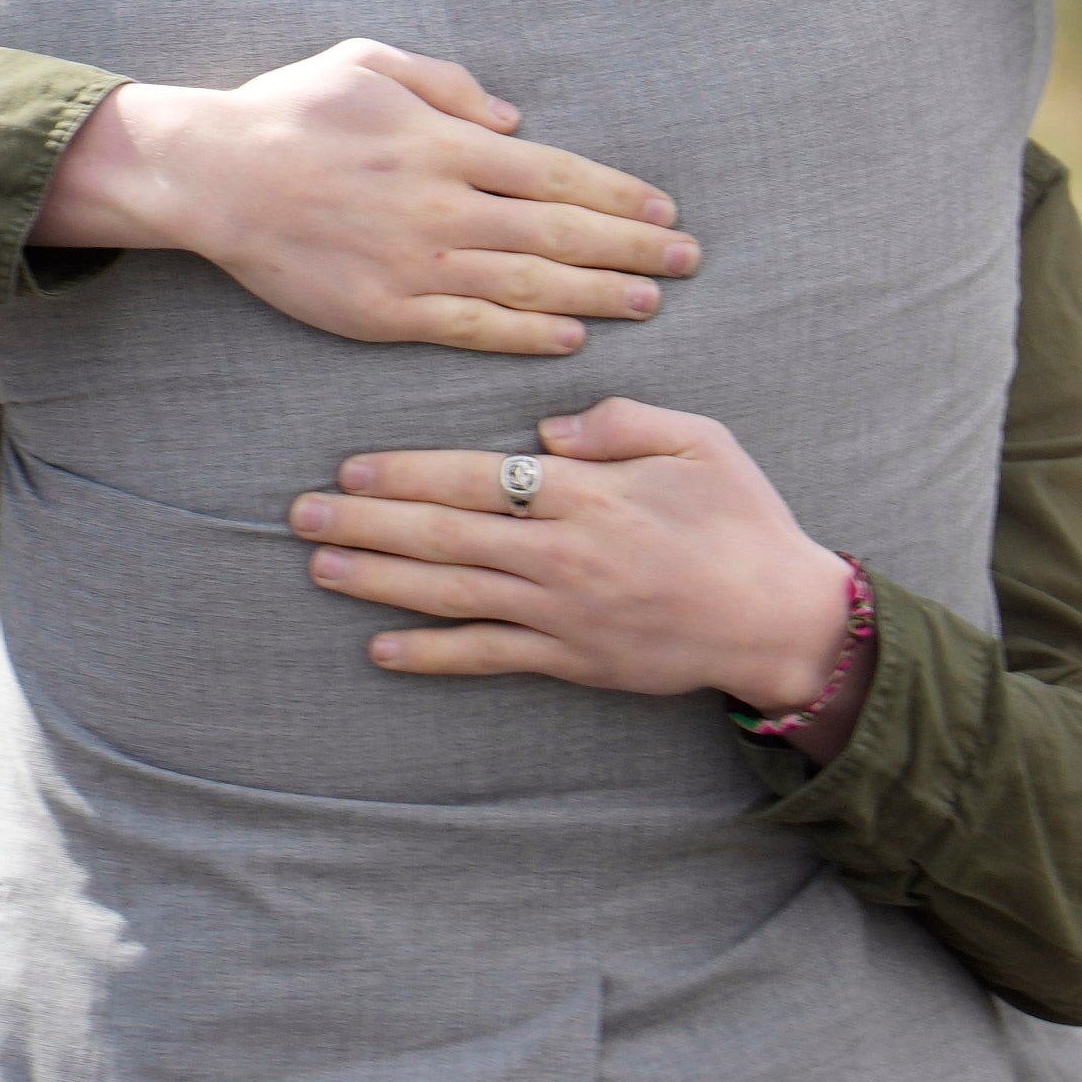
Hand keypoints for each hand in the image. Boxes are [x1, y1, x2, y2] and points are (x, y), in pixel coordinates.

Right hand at [35, 43, 697, 351]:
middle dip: (632, 249)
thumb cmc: (291, 111)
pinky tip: (569, 336)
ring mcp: (415, 266)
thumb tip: (516, 123)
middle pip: (560, 234)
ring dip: (596, 295)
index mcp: (446, 145)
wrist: (212, 176)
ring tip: (647, 302)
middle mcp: (444, 208)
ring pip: (528, 286)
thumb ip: (450, 86)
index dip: (619, 195)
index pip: (558, 174)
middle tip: (685, 262)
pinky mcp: (383, 314)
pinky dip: (526, 333)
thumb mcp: (372, 62)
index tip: (664, 211)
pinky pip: (471, 328)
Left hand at [290, 398, 855, 718]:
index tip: (352, 465)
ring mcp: (562, 613)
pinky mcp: (572, 661)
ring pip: (452, 594)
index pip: (476, 477)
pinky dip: (432, 655)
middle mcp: (563, 554)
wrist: (781, 619)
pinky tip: (379, 649)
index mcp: (588, 495)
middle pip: (445, 534)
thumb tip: (547, 429)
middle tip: (300, 512)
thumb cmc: (743, 521)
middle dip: (367, 521)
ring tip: (319, 565)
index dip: (407, 471)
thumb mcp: (700, 442)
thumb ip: (621, 420)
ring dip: (379, 580)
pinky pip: (488, 657)